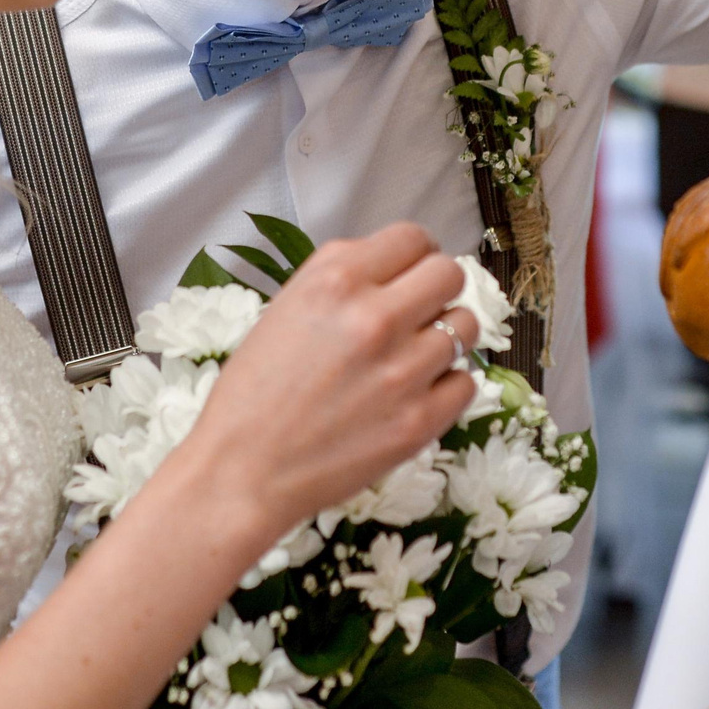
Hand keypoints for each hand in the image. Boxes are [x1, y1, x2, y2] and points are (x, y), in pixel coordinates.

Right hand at [181, 224, 475, 538]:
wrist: (242, 471)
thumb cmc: (254, 392)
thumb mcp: (287, 308)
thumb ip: (344, 277)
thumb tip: (396, 267)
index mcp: (335, 280)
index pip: (412, 237)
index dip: (413, 255)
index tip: (408, 273)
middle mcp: (375, 317)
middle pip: (450, 273)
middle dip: (436, 289)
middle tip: (417, 312)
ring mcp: (403, 370)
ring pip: (465, 326)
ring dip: (444, 337)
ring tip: (413, 357)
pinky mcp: (420, 420)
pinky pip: (466, 382)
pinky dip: (446, 386)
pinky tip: (414, 394)